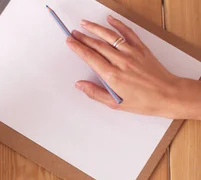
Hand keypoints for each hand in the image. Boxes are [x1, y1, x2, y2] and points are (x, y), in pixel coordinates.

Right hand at [66, 15, 200, 118]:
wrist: (166, 94)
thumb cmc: (143, 102)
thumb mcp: (115, 103)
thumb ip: (95, 93)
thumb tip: (80, 85)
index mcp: (112, 76)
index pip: (90, 57)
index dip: (78, 48)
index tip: (70, 42)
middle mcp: (121, 61)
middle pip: (97, 45)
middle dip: (83, 37)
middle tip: (73, 33)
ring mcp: (131, 52)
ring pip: (110, 36)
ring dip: (96, 28)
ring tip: (85, 24)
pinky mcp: (141, 48)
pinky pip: (127, 32)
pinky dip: (118, 24)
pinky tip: (110, 20)